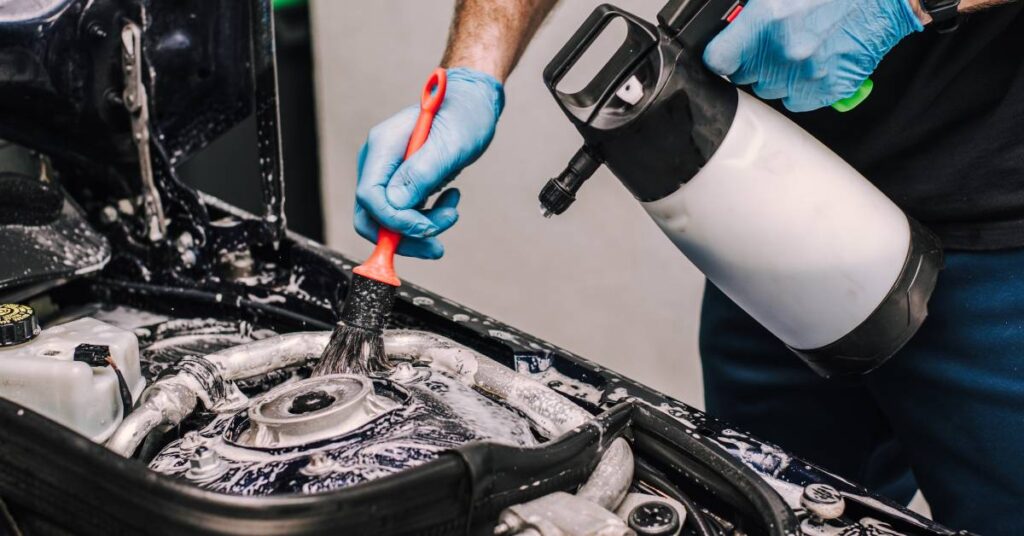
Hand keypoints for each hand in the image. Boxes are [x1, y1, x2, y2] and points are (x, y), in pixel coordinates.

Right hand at [354, 67, 503, 258]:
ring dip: (421, 227)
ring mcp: (388, 172)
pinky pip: (404, 213)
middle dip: (404, 235)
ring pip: (389, 219)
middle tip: (436, 243)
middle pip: (372, 215)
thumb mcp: (449, 144)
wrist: (472, 103)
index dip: (394, 220)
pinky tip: (449, 202)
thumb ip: (421, 173)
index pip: (370, 196)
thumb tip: (395, 204)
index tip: (425, 228)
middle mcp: (378, 161)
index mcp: (383, 147)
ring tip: (452, 212)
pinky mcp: (401, 182)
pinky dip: (426, 217)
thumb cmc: (464, 115)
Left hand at [703, 0, 922, 111]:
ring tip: (799, 51)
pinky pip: (797, 101)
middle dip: (754, 63)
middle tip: (773, 45)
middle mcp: (782, 52)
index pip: (718, 58)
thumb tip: (732, 34)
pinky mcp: (825, 90)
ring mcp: (804, 75)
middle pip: (745, 77)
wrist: (884, 2)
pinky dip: (801, 88)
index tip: (722, 57)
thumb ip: (752, 17)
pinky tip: (814, 65)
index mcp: (765, 22)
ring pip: (770, 90)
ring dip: (777, 76)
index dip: (718, 58)